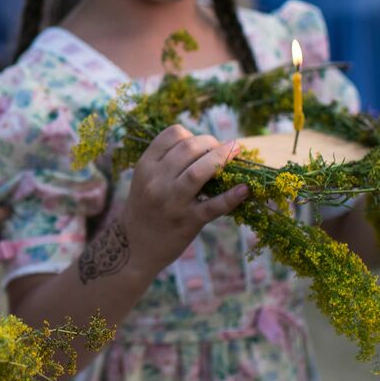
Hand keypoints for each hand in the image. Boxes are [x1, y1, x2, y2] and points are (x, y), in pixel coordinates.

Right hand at [122, 125, 249, 274]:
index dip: (193, 134)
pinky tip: (245, 189)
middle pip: (189, 147)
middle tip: (224, 149)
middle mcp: (156, 181)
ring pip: (200, 171)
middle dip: (212, 143)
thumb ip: (167, 161)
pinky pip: (214, 206)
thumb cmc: (146, 207)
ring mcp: (172, 202)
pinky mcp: (187, 221)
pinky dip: (232, 196)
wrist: (134, 245)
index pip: (173, 134)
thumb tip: (207, 146)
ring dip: (222, 158)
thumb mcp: (145, 179)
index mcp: (146, 166)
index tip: (204, 144)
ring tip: (237, 153)